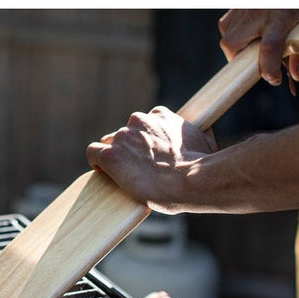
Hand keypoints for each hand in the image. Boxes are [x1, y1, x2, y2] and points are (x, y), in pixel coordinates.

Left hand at [86, 107, 216, 212]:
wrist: (192, 181)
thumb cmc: (202, 168)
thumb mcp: (204, 142)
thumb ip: (196, 134)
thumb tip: (203, 134)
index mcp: (160, 116)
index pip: (144, 123)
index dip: (144, 141)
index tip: (148, 154)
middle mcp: (139, 121)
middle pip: (124, 134)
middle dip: (129, 150)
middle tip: (137, 169)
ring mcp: (123, 137)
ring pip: (109, 143)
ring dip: (115, 157)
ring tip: (125, 175)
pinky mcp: (110, 156)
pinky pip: (94, 153)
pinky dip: (97, 162)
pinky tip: (102, 172)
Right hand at [218, 9, 298, 87]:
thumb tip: (296, 75)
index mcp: (279, 16)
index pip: (269, 48)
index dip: (270, 69)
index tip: (275, 78)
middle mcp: (255, 14)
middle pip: (234, 48)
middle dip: (245, 63)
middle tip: (262, 62)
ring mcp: (239, 11)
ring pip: (228, 43)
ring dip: (243, 50)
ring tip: (261, 42)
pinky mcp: (231, 11)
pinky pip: (227, 32)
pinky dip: (238, 37)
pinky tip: (253, 32)